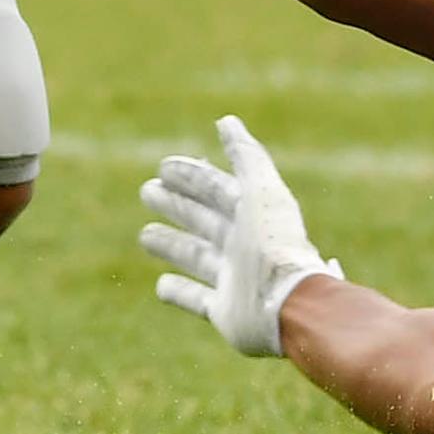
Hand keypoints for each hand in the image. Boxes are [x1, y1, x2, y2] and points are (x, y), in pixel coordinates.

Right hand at [138, 116, 338, 356]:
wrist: (288, 303)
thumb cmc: (275, 243)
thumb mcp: (262, 191)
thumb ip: (246, 156)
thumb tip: (227, 121)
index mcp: (254, 216)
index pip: (218, 189)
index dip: (192, 175)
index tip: (163, 166)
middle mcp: (244, 246)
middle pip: (205, 219)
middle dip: (177, 204)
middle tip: (147, 190)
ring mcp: (235, 280)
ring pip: (197, 257)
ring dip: (171, 244)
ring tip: (145, 235)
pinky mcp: (227, 313)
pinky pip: (198, 300)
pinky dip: (178, 292)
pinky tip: (160, 285)